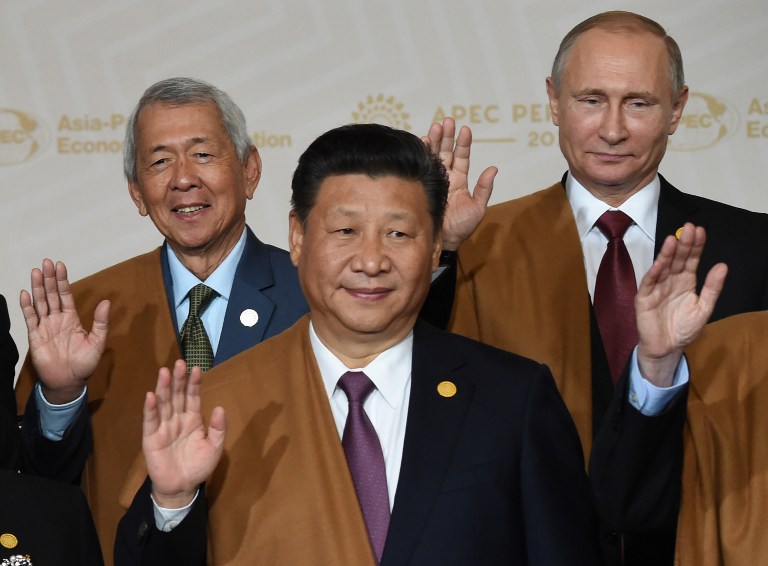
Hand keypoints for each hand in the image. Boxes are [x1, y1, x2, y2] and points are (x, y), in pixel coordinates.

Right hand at [20, 259, 109, 403]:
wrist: (69, 382)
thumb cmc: (84, 363)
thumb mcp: (97, 342)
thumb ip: (101, 323)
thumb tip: (106, 302)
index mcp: (71, 319)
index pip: (65, 295)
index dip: (62, 281)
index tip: (60, 266)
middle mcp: (57, 319)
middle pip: (51, 295)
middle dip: (49, 279)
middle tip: (46, 262)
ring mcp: (45, 327)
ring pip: (40, 303)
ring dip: (37, 288)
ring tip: (36, 272)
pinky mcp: (35, 337)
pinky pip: (30, 319)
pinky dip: (27, 306)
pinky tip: (25, 293)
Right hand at [144, 360, 225, 508]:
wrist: (182, 487)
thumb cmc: (198, 466)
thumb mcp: (215, 447)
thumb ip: (218, 428)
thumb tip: (219, 408)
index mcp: (193, 419)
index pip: (193, 397)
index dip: (194, 383)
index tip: (196, 368)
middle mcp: (177, 419)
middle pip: (177, 395)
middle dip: (178, 379)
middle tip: (179, 362)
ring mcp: (163, 427)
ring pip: (163, 404)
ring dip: (164, 388)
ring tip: (165, 372)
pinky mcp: (151, 438)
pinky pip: (151, 421)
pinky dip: (150, 409)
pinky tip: (150, 396)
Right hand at [423, 117, 497, 250]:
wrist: (443, 241)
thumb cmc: (462, 227)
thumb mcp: (478, 208)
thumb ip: (484, 188)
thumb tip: (493, 168)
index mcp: (460, 180)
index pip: (462, 157)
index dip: (463, 143)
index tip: (465, 129)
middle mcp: (446, 176)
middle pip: (447, 151)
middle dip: (447, 136)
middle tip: (447, 121)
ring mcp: (433, 179)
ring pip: (434, 155)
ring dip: (434, 141)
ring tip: (435, 127)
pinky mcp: (422, 184)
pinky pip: (421, 167)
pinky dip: (421, 154)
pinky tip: (422, 142)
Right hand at [635, 224, 726, 385]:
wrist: (667, 348)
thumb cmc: (683, 329)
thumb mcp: (704, 308)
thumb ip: (712, 288)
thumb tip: (722, 266)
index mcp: (686, 282)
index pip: (691, 259)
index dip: (696, 246)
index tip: (701, 231)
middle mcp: (671, 281)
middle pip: (677, 259)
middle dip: (683, 244)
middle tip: (689, 228)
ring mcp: (657, 288)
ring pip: (663, 267)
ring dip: (667, 253)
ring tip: (674, 239)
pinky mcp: (644, 298)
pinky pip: (650, 283)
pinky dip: (654, 272)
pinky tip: (660, 262)